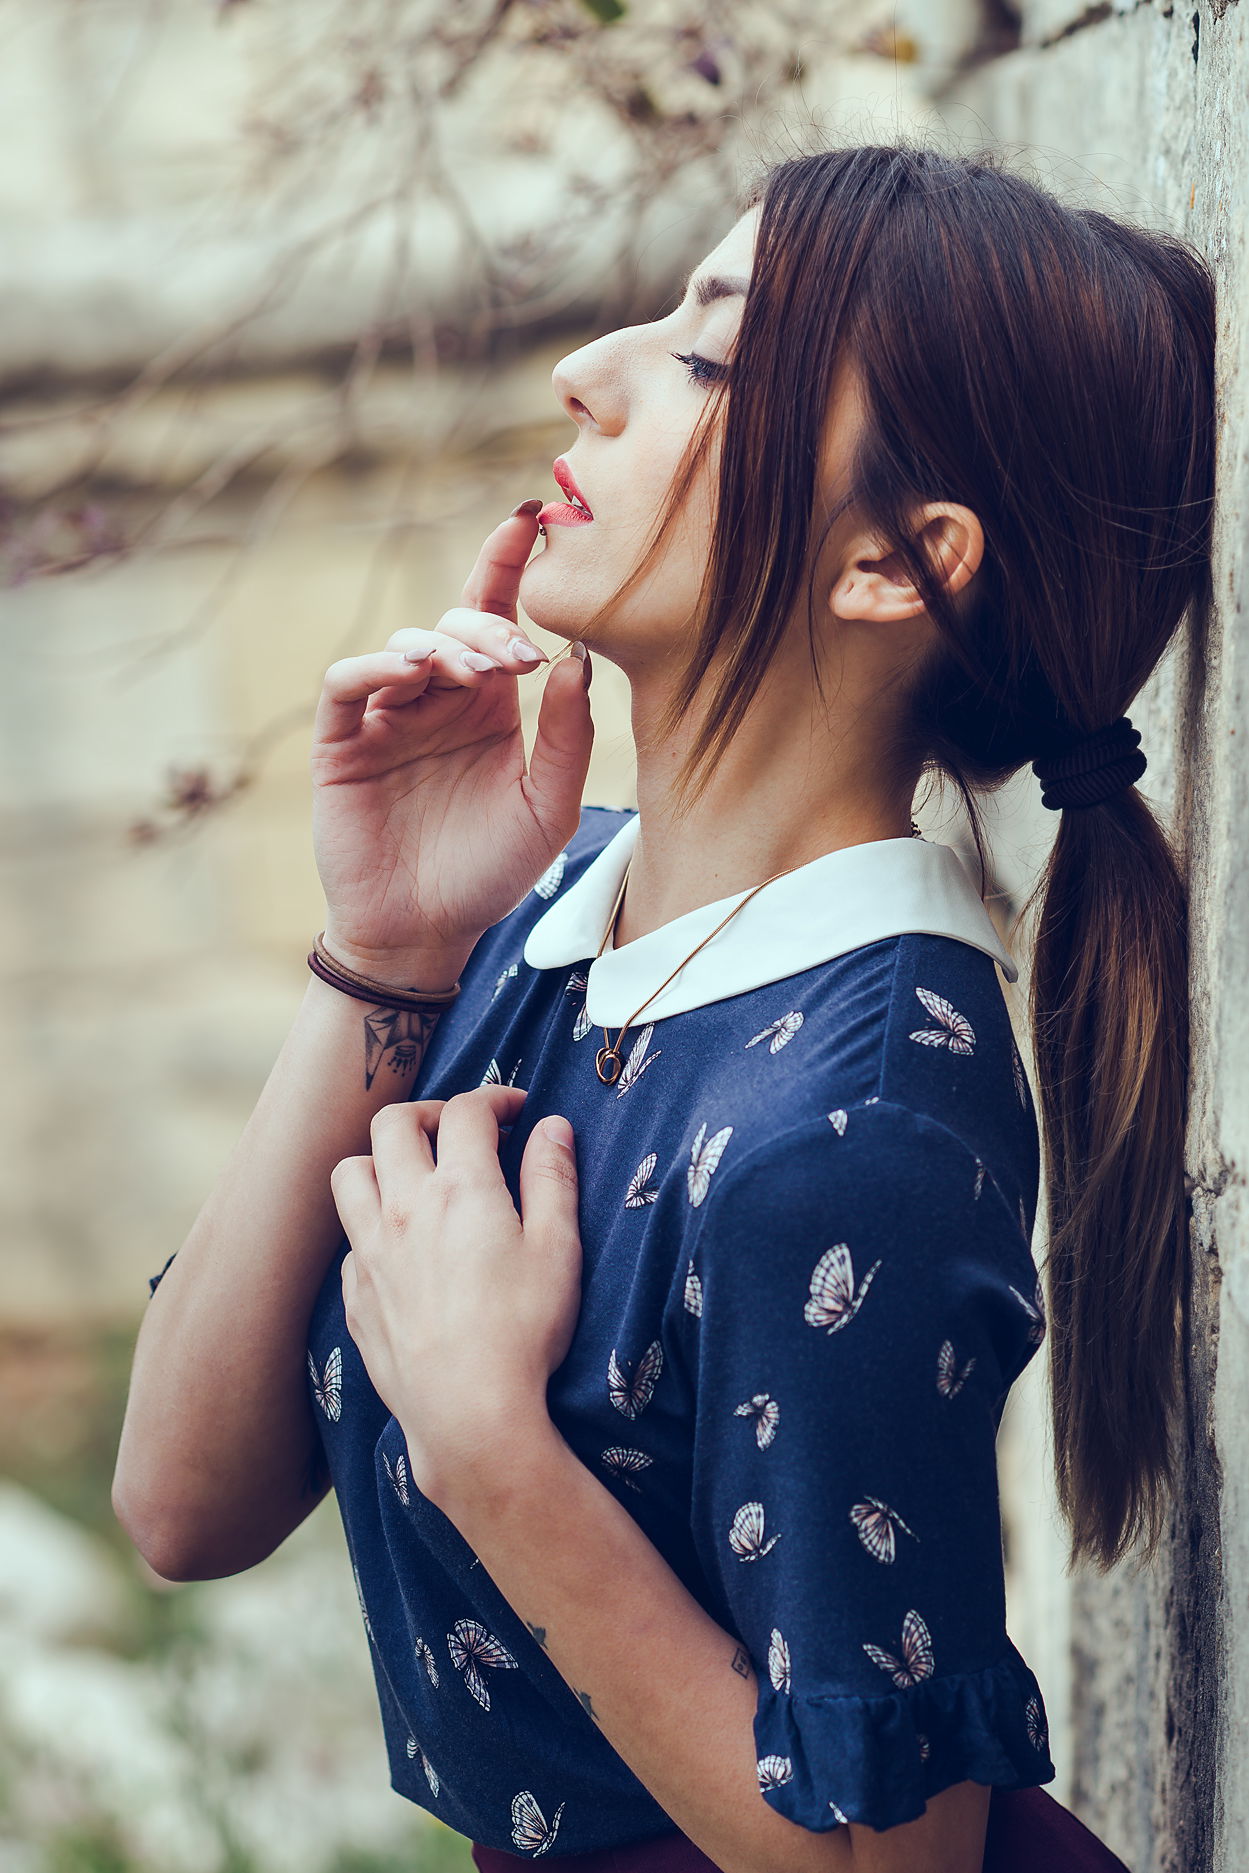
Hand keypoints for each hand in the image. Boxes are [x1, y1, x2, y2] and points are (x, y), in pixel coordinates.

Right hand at [310, 507, 593, 978]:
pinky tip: (414, 673)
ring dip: (444, 646)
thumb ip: (566, 736)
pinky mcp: (342, 741)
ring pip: (406, 643)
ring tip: (477, 675)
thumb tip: (576, 660)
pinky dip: (378, 665)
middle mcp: (437, 699)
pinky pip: (349, 682)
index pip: (494, 615)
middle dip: (488, 626)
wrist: (427, 932)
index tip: (530, 517)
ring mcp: (386, 715)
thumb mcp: (548, 807)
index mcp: (488, 705)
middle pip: (454, 624)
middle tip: (518, 657)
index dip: (505, 563)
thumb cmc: (491, 871)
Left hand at [330, 1087, 582, 1500]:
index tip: (516, 1111)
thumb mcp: (559, 1249)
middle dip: (430, 1112)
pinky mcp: (356, 1293)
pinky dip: (371, 1223)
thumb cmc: (524, 1331)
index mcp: (461, 1188)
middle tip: (461, 1131)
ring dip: (381, 1158)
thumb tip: (552, 1128)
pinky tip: (400, 1244)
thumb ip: (554, 1180)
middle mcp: (405, 1207)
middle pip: (394, 1123)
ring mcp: (371, 1250)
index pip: (466, 1110)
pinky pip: (349, 1236)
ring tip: (413, 1174)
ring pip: (351, 1172)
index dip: (494, 1098)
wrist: (469, 1414)